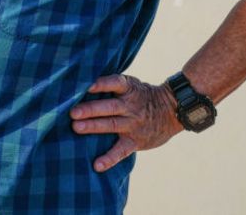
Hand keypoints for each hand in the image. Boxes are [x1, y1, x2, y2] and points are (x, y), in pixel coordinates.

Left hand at [69, 74, 183, 172]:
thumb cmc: (142, 95)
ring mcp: (133, 125)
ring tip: (76, 128)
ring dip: (94, 127)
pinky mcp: (135, 141)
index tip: (87, 85)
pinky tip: (97, 165)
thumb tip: (81, 80)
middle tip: (72, 112)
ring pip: (112, 125)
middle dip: (91, 110)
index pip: (115, 83)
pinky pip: (122, 151)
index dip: (101, 84)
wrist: (173, 110)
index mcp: (129, 89)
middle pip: (109, 107)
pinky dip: (109, 159)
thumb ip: (111, 84)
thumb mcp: (131, 84)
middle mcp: (130, 106)